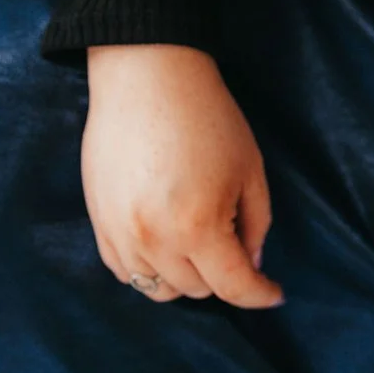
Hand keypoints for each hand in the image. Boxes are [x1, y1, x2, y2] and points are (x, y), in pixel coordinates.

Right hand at [82, 44, 283, 307]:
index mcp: (198, 226)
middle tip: (237, 240)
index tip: (274, 293)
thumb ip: (257, 222)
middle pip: (197, 289)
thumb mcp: (250, 169)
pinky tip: (169, 241)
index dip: (259, 293)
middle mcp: (154, 240)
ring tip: (202, 240)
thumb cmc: (208, 117)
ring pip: (158, 288)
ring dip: (187, 276)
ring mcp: (120, 235)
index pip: (232, 286)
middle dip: (224, 275)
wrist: (147, 79)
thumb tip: (251, 261)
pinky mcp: (98, 223)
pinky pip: (126, 271)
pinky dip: (151, 268)